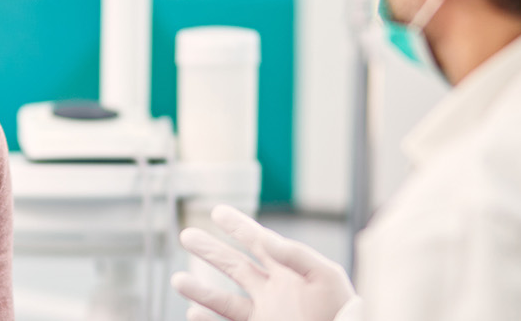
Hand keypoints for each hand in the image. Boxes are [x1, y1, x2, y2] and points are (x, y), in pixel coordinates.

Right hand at [172, 205, 356, 320]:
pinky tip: (192, 314)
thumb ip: (297, 255)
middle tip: (185, 235)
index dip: (238, 225)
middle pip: (234, 266)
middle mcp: (272, 290)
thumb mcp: (326, 276)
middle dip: (210, 251)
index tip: (216, 210)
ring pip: (224, 300)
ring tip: (177, 279)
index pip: (258, 242)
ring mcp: (264, 314)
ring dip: (200, 291)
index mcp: (289, 270)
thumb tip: (265, 238)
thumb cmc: (343, 310)